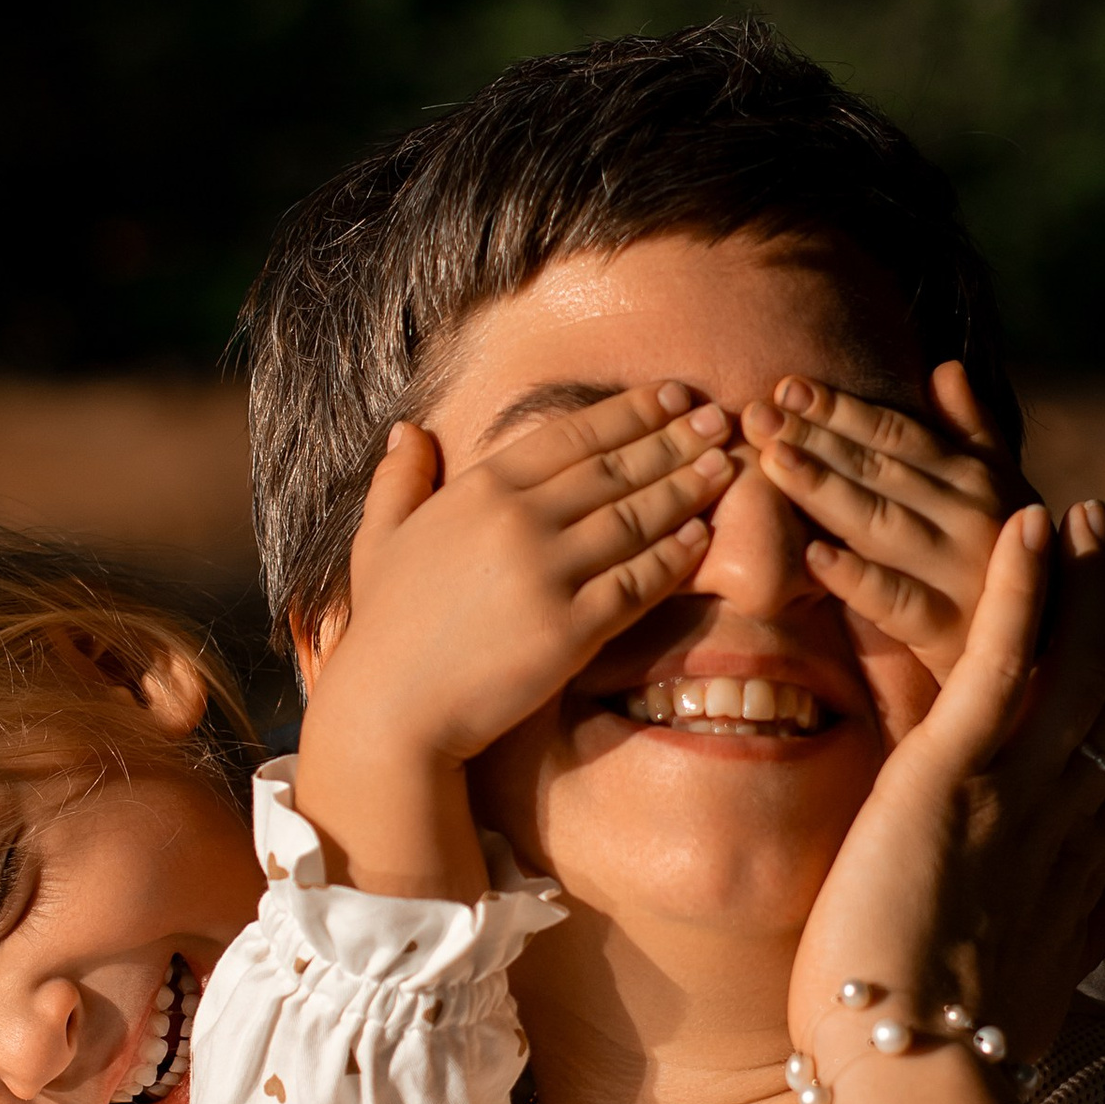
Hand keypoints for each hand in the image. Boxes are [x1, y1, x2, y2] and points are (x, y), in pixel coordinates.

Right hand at [295, 385, 735, 896]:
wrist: (392, 710)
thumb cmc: (387, 627)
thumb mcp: (380, 540)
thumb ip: (397, 481)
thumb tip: (406, 431)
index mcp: (479, 490)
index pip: (573, 435)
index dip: (631, 411)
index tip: (673, 394)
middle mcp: (518, 521)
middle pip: (616, 468)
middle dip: (675, 439)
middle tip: (720, 419)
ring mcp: (546, 575)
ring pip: (635, 518)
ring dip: (686, 489)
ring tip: (724, 468)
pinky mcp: (570, 631)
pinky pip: (637, 584)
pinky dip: (674, 558)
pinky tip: (701, 538)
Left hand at [742, 362, 1020, 740]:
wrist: (1054, 652)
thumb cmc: (1013, 561)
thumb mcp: (1006, 491)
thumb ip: (973, 431)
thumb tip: (945, 368)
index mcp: (976, 479)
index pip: (897, 435)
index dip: (841, 409)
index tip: (786, 387)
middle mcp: (971, 518)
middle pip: (879, 471)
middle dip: (815, 439)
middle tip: (755, 415)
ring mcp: (962, 574)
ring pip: (881, 524)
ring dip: (826, 490)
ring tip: (773, 461)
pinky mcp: (949, 631)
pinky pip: (895, 601)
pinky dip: (856, 578)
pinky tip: (811, 556)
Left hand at [787, 500, 1104, 1082]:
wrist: (915, 1088)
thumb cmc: (952, 1062)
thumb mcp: (1037, 992)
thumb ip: (1088, 937)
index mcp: (1080, 876)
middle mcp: (1066, 825)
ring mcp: (1017, 795)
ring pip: (1082, 665)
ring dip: (1085, 584)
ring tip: (1079, 515)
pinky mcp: (954, 776)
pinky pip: (1005, 661)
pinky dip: (1021, 588)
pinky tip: (1029, 522)